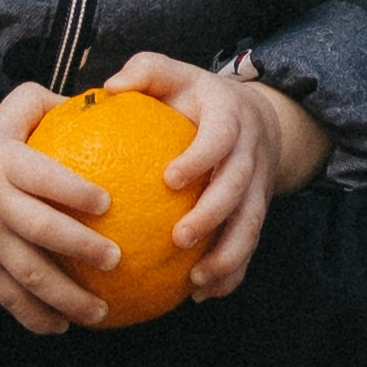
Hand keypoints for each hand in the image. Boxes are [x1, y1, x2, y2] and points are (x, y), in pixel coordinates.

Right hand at [0, 89, 113, 334]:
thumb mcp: (1, 116)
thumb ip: (42, 103)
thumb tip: (99, 94)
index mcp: (5, 165)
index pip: (42, 178)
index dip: (73, 191)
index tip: (108, 203)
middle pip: (40, 230)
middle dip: (79, 247)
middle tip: (116, 258)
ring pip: (28, 274)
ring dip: (65, 297)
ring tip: (101, 311)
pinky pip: (8, 298)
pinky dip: (34, 317)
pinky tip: (63, 328)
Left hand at [105, 50, 331, 300]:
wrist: (258, 118)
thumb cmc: (197, 98)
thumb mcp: (176, 74)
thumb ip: (145, 71)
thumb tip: (107, 86)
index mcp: (230, 118)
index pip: (220, 138)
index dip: (200, 158)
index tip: (171, 179)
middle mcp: (250, 154)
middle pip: (239, 188)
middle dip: (213, 215)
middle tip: (179, 238)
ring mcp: (258, 186)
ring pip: (251, 224)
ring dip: (229, 255)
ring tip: (196, 282)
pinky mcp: (257, 211)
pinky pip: (250, 245)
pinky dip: (231, 273)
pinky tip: (200, 295)